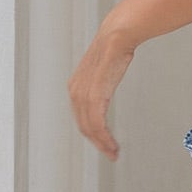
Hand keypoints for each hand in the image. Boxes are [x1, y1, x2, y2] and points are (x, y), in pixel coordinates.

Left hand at [67, 26, 135, 159]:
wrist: (116, 37)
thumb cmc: (113, 50)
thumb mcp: (103, 70)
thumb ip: (101, 82)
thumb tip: (107, 82)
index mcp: (75, 88)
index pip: (81, 118)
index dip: (93, 134)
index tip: (105, 144)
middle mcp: (75, 93)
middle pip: (84, 127)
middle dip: (98, 143)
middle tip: (112, 154)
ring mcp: (83, 95)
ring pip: (90, 128)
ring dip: (102, 143)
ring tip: (114, 152)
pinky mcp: (94, 96)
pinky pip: (97, 123)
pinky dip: (104, 137)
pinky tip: (111, 143)